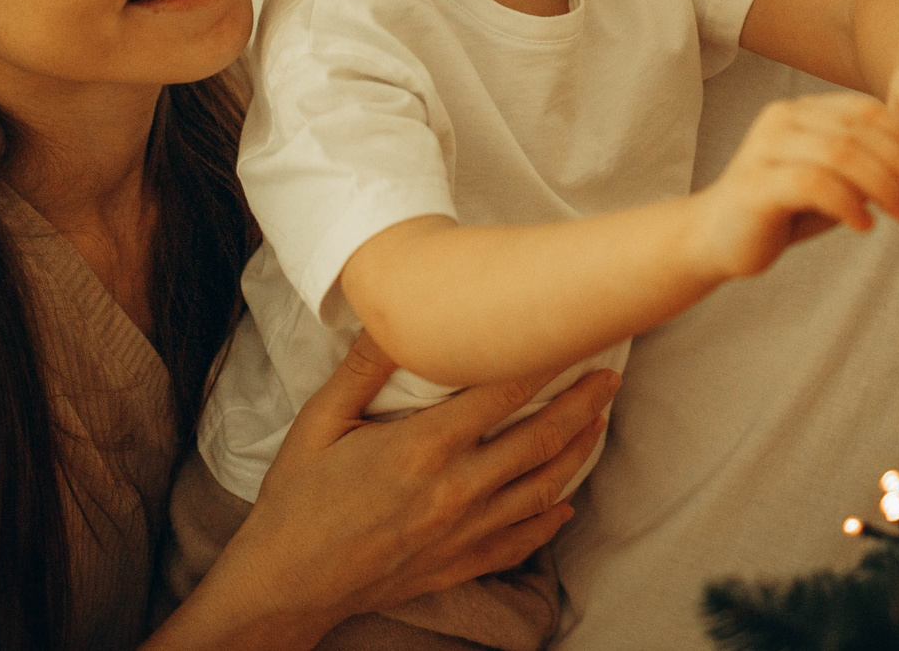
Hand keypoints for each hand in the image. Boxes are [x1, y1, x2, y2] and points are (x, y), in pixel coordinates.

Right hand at [185, 335, 616, 643]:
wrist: (288, 582)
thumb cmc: (298, 497)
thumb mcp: (319, 420)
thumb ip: (362, 368)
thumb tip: (394, 316)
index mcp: (423, 446)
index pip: (503, 393)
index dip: (546, 361)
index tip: (574, 336)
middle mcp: (455, 489)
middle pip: (539, 439)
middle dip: (582, 405)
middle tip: (611, 376)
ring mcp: (463, 532)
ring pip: (542, 489)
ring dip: (577, 453)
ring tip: (599, 424)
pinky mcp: (459, 563)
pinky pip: (520, 540)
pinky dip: (550, 520)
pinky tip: (565, 505)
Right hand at [684, 92, 898, 282]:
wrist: (716, 238)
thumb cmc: (782, 210)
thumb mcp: (832, 182)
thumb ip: (868, 168)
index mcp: (801, 111)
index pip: (864, 111)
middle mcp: (781, 120)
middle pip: (858, 132)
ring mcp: (764, 149)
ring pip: (841, 154)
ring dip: (884, 185)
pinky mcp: (756, 184)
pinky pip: (814, 184)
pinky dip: (849, 205)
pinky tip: (864, 226)